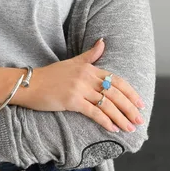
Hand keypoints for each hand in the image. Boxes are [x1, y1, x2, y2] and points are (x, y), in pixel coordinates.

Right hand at [15, 38, 144, 132]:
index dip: (131, 93)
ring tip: (130, 128)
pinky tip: (113, 129)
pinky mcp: (72, 101)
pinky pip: (94, 112)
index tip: (140, 104)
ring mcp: (79, 89)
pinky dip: (105, 121)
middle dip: (130, 108)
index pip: (117, 80)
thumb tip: (103, 42)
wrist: (29, 84)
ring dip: (121, 118)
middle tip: (139, 120)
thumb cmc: (50, 76)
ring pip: (107, 104)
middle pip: (116, 93)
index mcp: (89, 68)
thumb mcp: (72, 62)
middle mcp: (87, 77)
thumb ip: (90, 55)